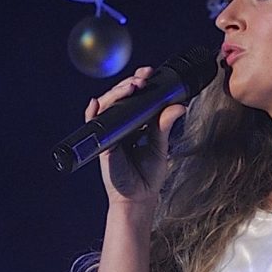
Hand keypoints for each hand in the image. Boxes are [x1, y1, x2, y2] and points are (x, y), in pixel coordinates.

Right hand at [88, 66, 186, 205]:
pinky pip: (94, 124)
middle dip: (129, 83)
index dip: (138, 82)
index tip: (149, 73)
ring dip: (116, 93)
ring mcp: (110, 133)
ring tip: (130, 87)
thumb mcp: (160, 147)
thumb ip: (165, 126)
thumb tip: (178, 106)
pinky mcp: (103, 143)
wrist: (138, 198)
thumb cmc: (148, 176)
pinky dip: (93, 113)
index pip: (134, 97)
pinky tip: (96, 104)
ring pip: (107, 105)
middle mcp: (121, 125)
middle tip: (142, 78)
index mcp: (135, 123)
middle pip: (119, 97)